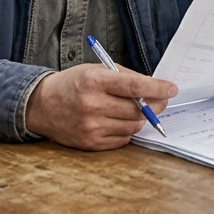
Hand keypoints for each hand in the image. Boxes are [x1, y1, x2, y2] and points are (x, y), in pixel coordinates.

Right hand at [25, 64, 176, 150]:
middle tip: (161, 100)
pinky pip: (123, 138)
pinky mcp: (90, 143)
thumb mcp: (96, 70)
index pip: (134, 86)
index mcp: (94, 82)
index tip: (172, 89)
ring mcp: (91, 127)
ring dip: (141, 118)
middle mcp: (92, 105)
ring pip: (133, 125)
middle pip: (137, 109)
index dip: (157, 88)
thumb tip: (154, 87)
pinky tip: (120, 120)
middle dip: (156, 104)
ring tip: (136, 109)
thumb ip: (125, 77)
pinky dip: (128, 129)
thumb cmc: (73, 84)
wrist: (42, 105)